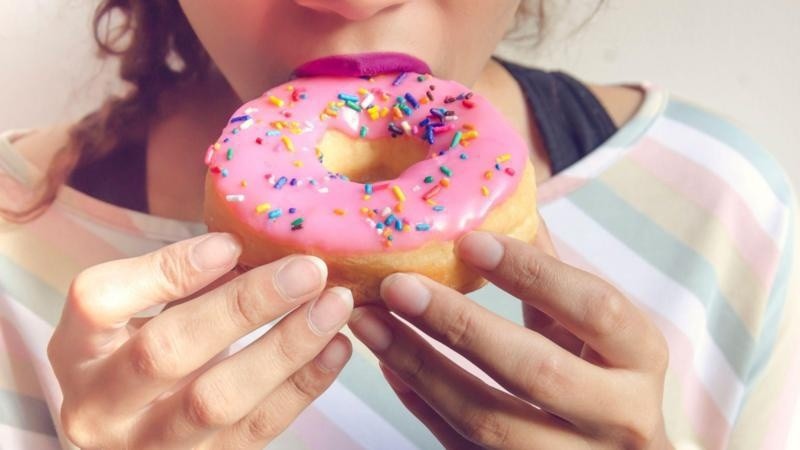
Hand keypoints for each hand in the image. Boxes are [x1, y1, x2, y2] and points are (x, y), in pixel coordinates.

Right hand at [48, 233, 353, 449]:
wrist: (136, 434)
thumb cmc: (145, 352)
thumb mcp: (142, 315)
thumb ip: (183, 282)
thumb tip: (258, 243)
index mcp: (77, 349)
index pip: (101, 300)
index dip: (168, 270)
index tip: (232, 243)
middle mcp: (99, 406)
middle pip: (167, 353)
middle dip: (244, 306)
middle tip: (307, 270)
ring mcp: (146, 448)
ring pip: (217, 401)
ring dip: (286, 348)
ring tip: (334, 305)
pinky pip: (256, 431)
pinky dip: (303, 385)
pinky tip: (336, 347)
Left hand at [349, 224, 671, 449]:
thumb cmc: (605, 379)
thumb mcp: (593, 326)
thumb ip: (552, 271)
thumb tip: (502, 198)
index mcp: (640, 359)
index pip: (595, 308)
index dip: (532, 273)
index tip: (468, 240)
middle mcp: (618, 417)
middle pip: (535, 370)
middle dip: (458, 324)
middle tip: (397, 285)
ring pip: (488, 419)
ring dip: (420, 366)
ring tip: (371, 322)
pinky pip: (460, 445)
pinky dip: (419, 401)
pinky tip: (388, 361)